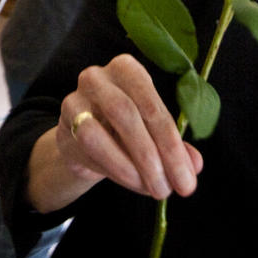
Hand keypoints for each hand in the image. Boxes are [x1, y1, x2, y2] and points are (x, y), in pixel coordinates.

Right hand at [56, 53, 202, 200]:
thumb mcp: (153, 133)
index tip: (187, 176)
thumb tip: (194, 165)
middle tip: (170, 188)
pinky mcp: (63, 125)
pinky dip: (113, 168)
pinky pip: (87, 149)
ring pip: (100, 133)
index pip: (152, 104)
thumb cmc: (126, 130)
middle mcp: (98, 77)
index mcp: (127, 69)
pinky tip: (131, 181)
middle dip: (153, 156)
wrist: (83, 141)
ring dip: (131, 166)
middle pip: (127, 114)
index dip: (171, 143)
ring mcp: (76, 98)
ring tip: (152, 188)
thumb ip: (174, 146)